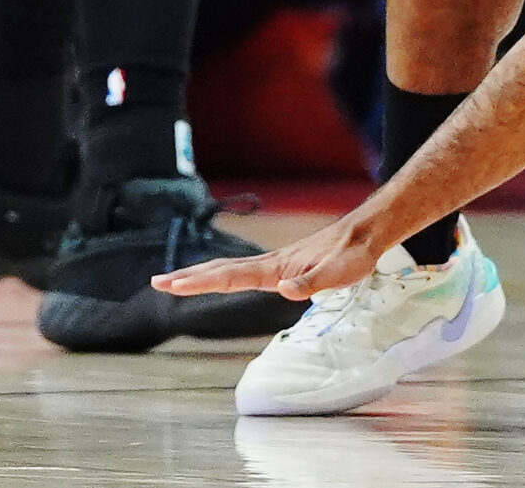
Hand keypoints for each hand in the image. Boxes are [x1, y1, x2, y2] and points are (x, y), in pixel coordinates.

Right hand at [151, 211, 384, 302]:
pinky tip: (220, 277)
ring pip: (230, 268)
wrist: (366, 234)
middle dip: (190, 277)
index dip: (202, 282)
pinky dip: (222, 274)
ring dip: (202, 274)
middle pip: (222, 269)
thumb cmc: (353, 255)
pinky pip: (243, 271)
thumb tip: (284, 291)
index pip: (231, 276)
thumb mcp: (339, 274)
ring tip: (176, 280)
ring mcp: (275, 264)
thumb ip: (312, 283)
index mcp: (277, 268)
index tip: (174, 284)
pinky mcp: (283, 267)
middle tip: (158, 282)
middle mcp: (271, 264)